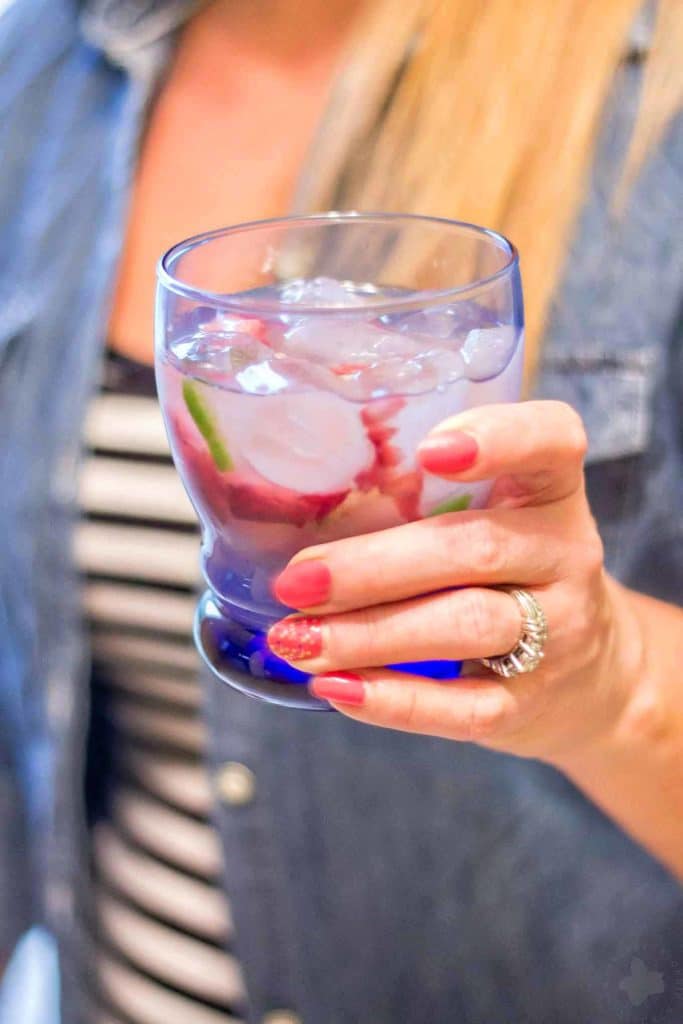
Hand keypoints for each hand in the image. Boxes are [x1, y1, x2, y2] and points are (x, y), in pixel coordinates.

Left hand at [267, 401, 645, 762]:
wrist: (591, 676)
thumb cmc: (508, 577)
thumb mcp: (496, 520)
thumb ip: (423, 503)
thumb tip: (291, 513)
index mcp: (551, 492)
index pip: (551, 442)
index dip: (499, 439)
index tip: (428, 450)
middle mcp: (565, 554)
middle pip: (478, 550)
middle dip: (375, 566)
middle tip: (297, 580)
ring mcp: (559, 633)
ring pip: (467, 625)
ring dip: (371, 634)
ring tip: (297, 640)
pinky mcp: (532, 703)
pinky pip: (464, 707)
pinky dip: (395, 699)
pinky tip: (337, 687)